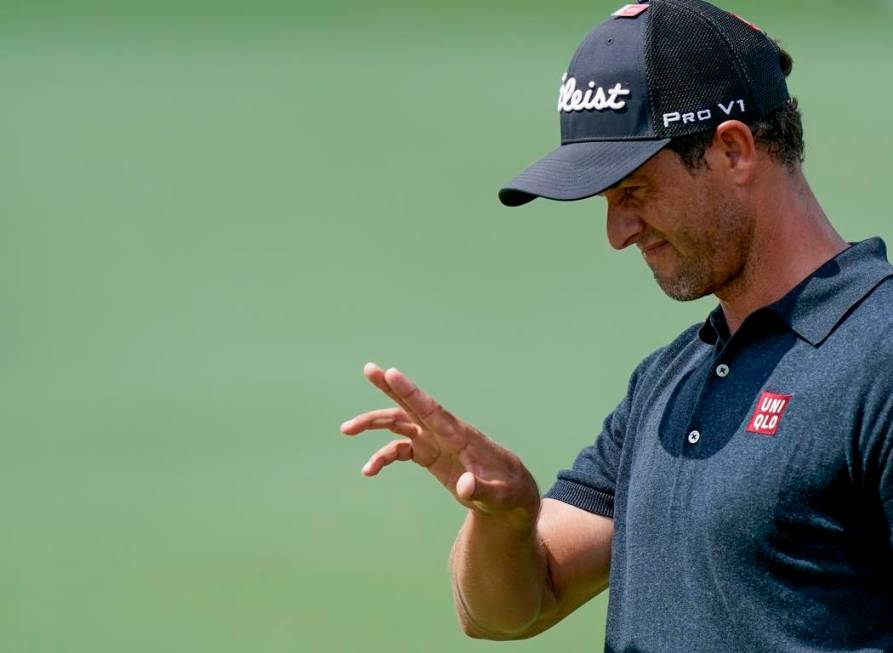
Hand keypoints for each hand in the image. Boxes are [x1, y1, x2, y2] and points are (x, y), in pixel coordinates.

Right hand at [341, 363, 539, 520]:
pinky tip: (369, 471)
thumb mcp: (499, 496)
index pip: (431, 409)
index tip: (391, 373)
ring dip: (373, 423)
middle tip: (368, 369)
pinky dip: (382, 457)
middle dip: (389, 387)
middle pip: (411, 405)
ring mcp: (434, 440)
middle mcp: (443, 432)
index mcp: (459, 435)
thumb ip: (482, 490)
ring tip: (346, 429)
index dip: (410, 392)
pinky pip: (399, 449)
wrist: (509, 494)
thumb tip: (464, 486)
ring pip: (399, 423)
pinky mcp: (429, 453)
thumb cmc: (507, 491)